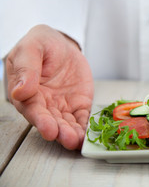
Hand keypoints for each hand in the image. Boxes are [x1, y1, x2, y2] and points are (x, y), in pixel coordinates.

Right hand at [6, 25, 93, 149]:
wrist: (62, 44)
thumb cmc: (42, 44)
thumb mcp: (31, 48)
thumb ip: (26, 68)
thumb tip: (20, 91)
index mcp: (27, 91)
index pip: (33, 109)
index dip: (41, 120)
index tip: (49, 130)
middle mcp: (44, 103)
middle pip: (51, 120)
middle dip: (60, 131)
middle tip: (68, 139)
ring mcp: (62, 106)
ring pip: (67, 123)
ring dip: (73, 133)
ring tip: (79, 141)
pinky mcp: (78, 104)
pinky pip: (83, 117)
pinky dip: (86, 126)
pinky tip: (90, 135)